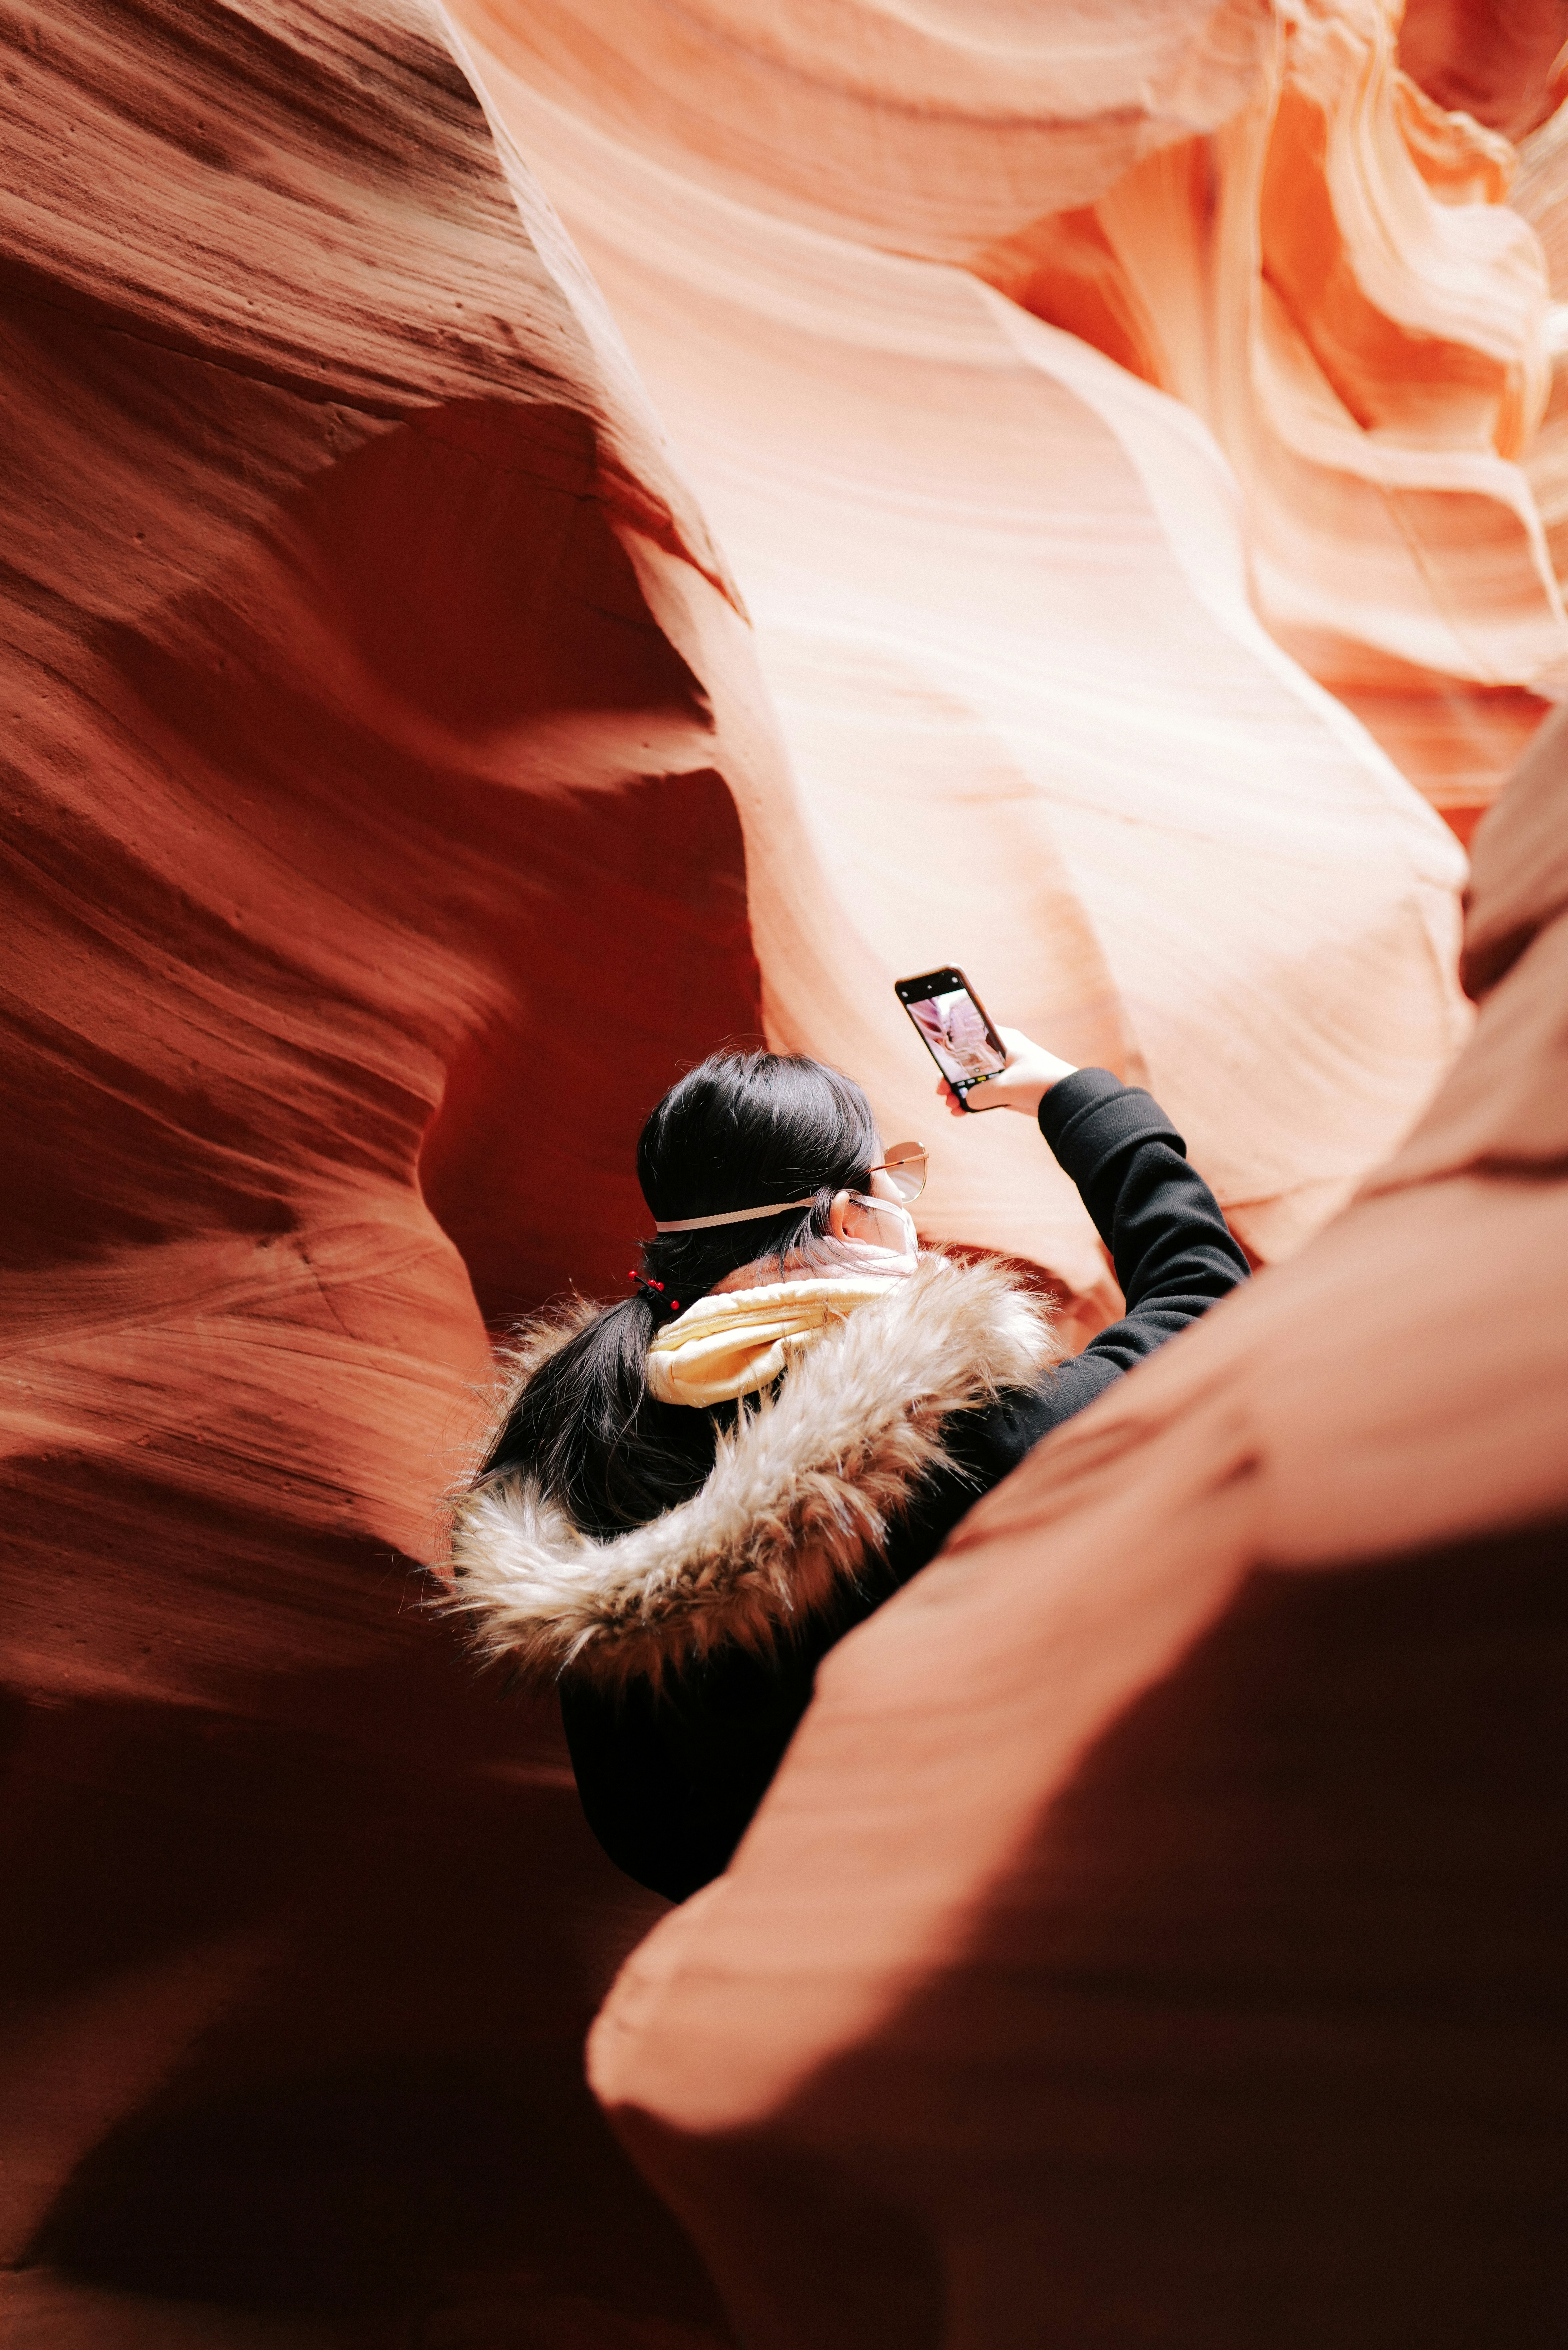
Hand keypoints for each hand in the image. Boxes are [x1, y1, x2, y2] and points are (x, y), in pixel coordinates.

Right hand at [938, 1025, 1077, 1117]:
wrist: (1069, 1099)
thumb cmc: (1040, 1081)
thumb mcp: (1004, 1088)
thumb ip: (979, 1094)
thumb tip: (966, 1102)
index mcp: (1002, 1040)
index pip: (970, 1038)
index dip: (952, 1052)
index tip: (941, 1066)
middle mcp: (1003, 1053)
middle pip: (969, 1062)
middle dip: (954, 1078)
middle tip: (942, 1092)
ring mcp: (1007, 1071)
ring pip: (976, 1080)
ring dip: (961, 1093)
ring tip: (951, 1106)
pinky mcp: (1011, 1089)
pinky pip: (986, 1093)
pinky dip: (973, 1101)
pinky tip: (961, 1112)